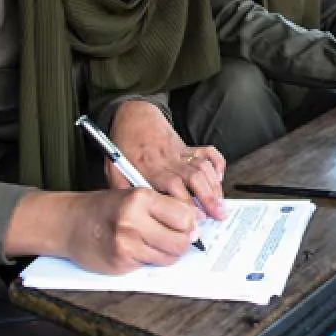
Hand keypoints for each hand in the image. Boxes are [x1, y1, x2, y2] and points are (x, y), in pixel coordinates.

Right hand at [63, 189, 201, 272]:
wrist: (68, 223)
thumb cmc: (103, 208)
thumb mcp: (133, 196)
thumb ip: (163, 207)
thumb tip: (195, 222)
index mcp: (140, 198)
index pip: (185, 216)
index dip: (190, 223)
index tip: (189, 224)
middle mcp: (133, 220)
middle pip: (181, 240)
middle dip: (183, 241)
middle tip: (176, 237)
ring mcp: (126, 244)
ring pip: (169, 257)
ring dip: (168, 253)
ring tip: (155, 242)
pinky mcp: (121, 263)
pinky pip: (150, 265)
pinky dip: (150, 259)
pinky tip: (138, 249)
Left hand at [109, 100, 226, 219]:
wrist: (134, 117)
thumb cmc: (123, 144)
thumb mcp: (114, 168)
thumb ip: (122, 190)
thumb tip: (129, 213)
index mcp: (150, 167)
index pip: (173, 184)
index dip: (186, 202)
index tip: (194, 218)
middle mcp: (168, 160)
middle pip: (194, 177)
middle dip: (209, 198)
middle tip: (218, 214)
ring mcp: (181, 152)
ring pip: (203, 168)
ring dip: (215, 187)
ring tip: (221, 205)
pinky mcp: (188, 147)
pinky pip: (208, 153)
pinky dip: (218, 165)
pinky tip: (219, 179)